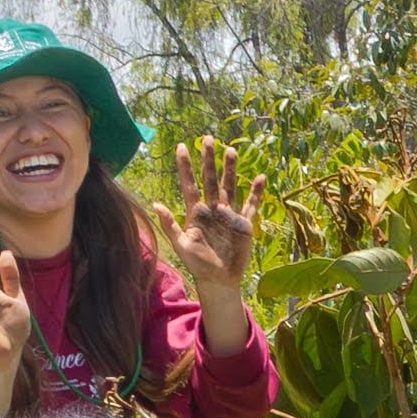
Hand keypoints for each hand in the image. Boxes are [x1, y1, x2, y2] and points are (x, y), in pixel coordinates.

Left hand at [149, 136, 261, 335]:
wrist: (218, 280)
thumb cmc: (197, 264)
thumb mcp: (181, 245)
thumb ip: (169, 225)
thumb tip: (156, 204)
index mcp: (195, 213)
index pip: (189, 184)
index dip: (185, 166)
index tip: (181, 147)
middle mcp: (212, 209)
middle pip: (210, 179)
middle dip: (208, 159)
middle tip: (208, 138)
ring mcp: (229, 215)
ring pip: (230, 186)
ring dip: (230, 169)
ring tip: (231, 150)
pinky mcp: (244, 224)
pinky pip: (251, 205)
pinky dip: (256, 192)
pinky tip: (260, 178)